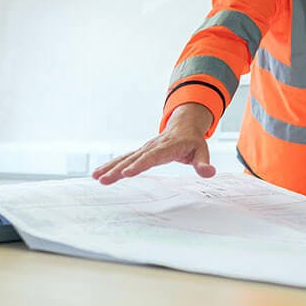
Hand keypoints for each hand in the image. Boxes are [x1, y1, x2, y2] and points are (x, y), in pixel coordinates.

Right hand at [92, 104, 216, 184]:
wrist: (184, 126)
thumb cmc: (193, 141)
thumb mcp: (202, 150)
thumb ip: (203, 163)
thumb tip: (209, 172)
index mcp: (168, 146)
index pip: (152, 157)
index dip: (140, 165)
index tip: (127, 173)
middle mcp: (153, 146)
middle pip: (134, 159)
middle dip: (119, 169)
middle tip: (104, 180)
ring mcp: (144, 148)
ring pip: (126, 158)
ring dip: (111, 168)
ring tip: (96, 177)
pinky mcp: (140, 152)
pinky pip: (124, 159)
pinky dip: (111, 166)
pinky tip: (98, 174)